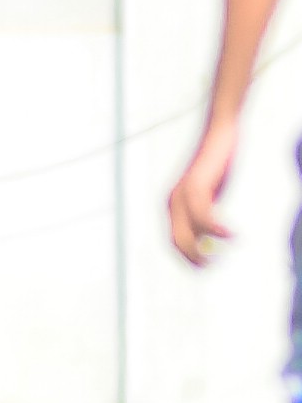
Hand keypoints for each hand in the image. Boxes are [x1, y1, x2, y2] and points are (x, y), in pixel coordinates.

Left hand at [167, 125, 237, 266]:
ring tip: (222, 255)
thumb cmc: (216, 164)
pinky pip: (204, 217)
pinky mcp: (196, 187)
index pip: (172, 239)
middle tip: (210, 267)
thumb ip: (206, 213)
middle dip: (192, 258)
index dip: (185, 257)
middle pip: (176, 240)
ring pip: (188, 232)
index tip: (201, 267)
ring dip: (204, 249)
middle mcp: (172, 201)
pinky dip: (216, 230)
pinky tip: (231, 235)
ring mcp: (182, 194)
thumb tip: (209, 238)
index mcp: (172, 205)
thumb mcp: (209, 193)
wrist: (219, 134)